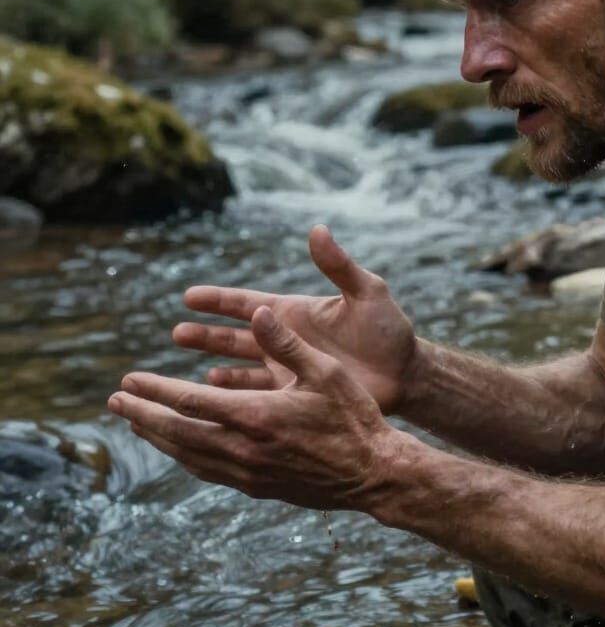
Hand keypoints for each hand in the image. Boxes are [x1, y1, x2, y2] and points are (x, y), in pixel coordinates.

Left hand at [109, 306, 410, 510]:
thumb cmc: (354, 417)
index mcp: (256, 415)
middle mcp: (244, 448)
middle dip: (142, 415)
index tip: (128, 380)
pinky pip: (208, 472)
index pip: (189, 401)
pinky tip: (179, 449)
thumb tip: (257, 313)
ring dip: (157, 438)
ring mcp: (248, 472)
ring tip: (136, 424)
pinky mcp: (257, 487)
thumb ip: (287, 343)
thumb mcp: (326, 371)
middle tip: (115, 402)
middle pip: (176, 432)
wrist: (373, 473)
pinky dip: (184, 457)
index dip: (155, 390)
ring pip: (188, 456)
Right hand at [173, 225, 417, 412]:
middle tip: (176, 333)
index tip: (187, 296)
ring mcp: (290, 367)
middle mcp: (286, 338)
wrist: (406, 373)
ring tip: (187, 373)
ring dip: (215, 366)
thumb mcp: (367, 293)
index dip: (218, 300)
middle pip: (236, 335)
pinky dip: (237, 395)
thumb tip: (318, 230)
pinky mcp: (298, 394)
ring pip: (241, 367)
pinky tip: (216, 396)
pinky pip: (260, 395)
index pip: (248, 303)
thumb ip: (339, 266)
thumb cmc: (389, 330)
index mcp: (296, 312)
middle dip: (205, 335)